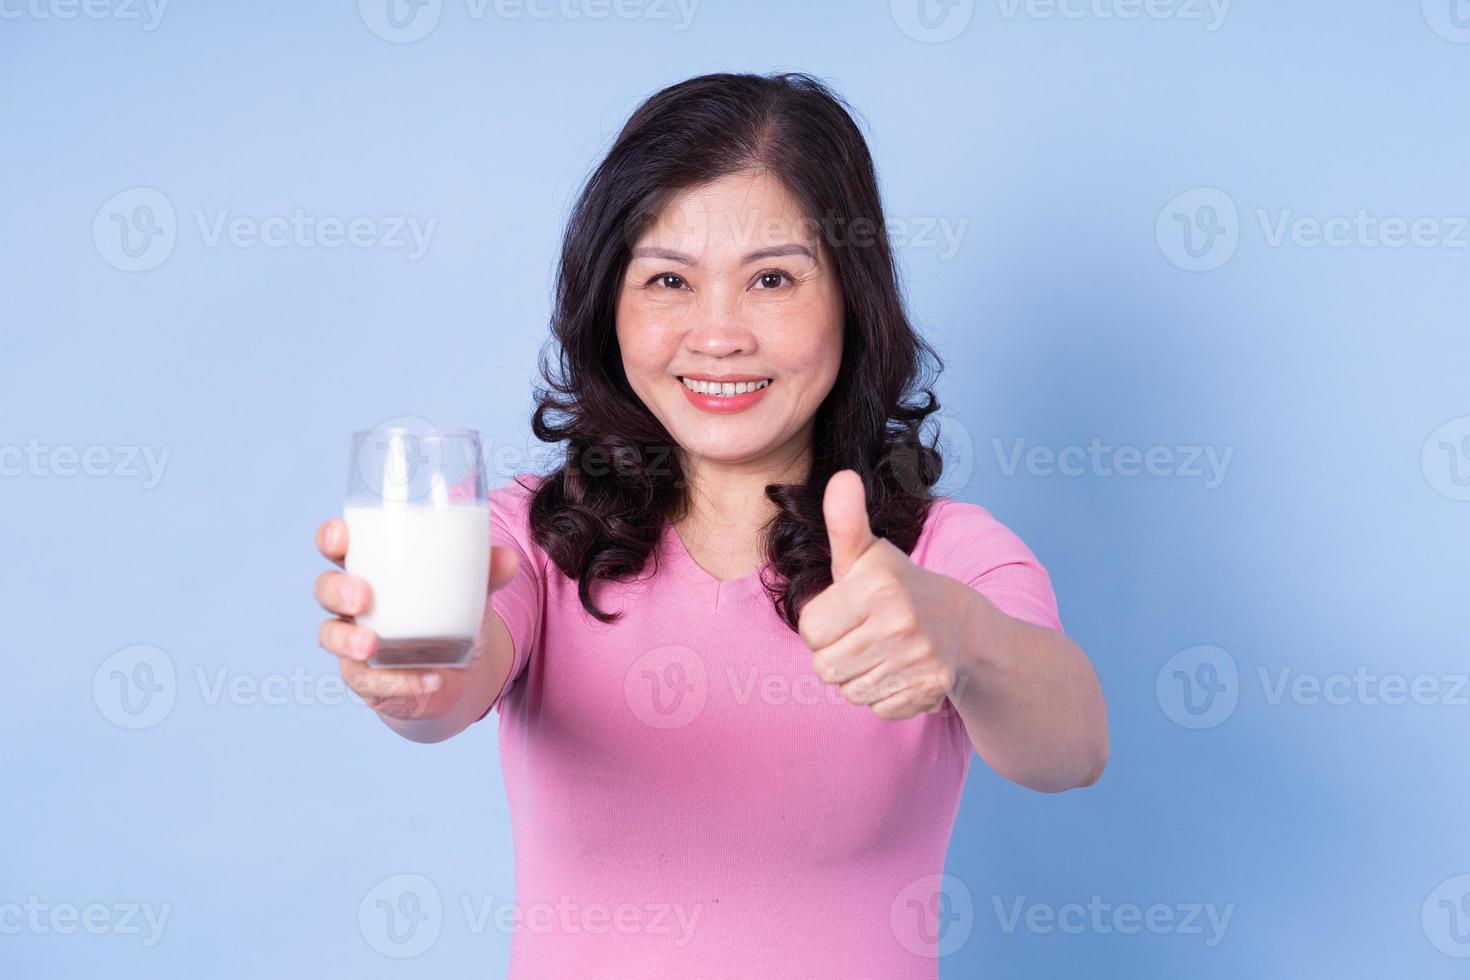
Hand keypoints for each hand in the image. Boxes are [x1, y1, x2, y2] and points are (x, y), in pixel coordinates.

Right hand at [312, 517, 518, 720]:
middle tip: (362, 597)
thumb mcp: (470, 591)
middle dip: (336, 590)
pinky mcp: (367, 679)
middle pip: (325, 589)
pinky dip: (400, 682)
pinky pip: (370, 682)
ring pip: (331, 636)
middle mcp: (353, 603)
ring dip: (348, 641)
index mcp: (372, 568)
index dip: (331, 538)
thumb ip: (486, 573)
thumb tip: (510, 559)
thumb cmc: (453, 613)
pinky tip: (427, 680)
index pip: (337, 546)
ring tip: (372, 645)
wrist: (461, 671)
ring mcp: (355, 642)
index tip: (342, 538)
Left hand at [797, 470, 972, 719]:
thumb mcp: (869, 552)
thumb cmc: (899, 586)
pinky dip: (883, 695)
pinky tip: (900, 671)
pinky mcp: (929, 691)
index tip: (847, 611)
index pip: (810, 629)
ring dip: (857, 676)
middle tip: (863, 634)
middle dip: (836, 653)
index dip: (822, 623)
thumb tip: (841, 477)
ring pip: (848, 691)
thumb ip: (845, 520)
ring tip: (881, 651)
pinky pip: (876, 709)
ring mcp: (918, 659)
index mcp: (878, 586)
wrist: (964, 626)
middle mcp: (900, 623)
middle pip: (824, 666)